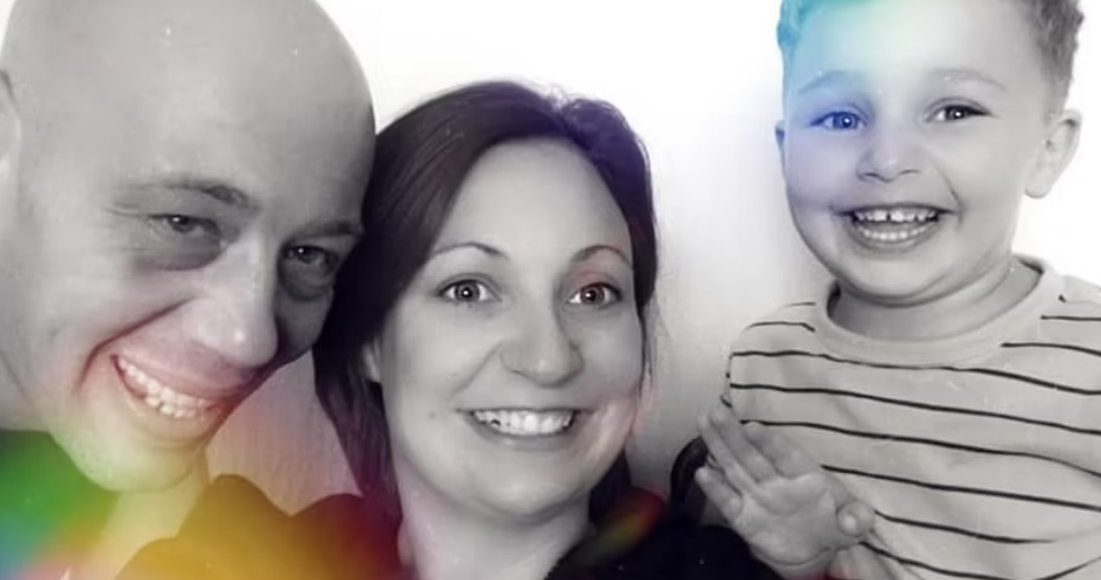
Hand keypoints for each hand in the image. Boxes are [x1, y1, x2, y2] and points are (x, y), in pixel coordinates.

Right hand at [696, 404, 873, 577]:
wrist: (811, 549)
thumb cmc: (832, 525)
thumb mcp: (853, 524)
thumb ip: (856, 519)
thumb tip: (854, 522)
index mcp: (804, 475)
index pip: (784, 454)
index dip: (769, 441)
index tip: (753, 426)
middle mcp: (776, 480)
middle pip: (752, 454)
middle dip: (733, 432)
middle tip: (716, 411)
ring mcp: (758, 496)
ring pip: (735, 467)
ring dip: (718, 445)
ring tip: (703, 422)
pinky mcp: (743, 516)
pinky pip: (727, 501)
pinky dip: (715, 488)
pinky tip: (702, 472)